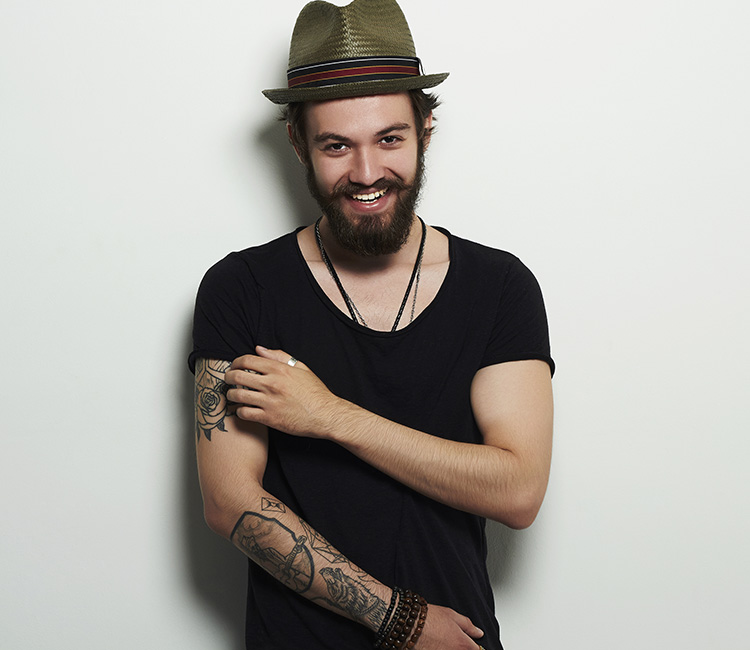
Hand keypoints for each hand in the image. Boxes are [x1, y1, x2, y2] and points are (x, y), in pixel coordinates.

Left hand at [225, 346, 342, 437]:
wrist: (325, 415)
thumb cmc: (315, 392)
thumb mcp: (301, 368)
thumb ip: (280, 356)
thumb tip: (259, 349)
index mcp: (279, 369)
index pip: (247, 360)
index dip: (236, 362)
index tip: (234, 366)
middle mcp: (271, 384)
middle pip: (237, 376)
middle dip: (228, 377)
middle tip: (228, 380)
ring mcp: (269, 401)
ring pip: (237, 395)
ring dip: (231, 394)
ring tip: (233, 395)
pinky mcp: (269, 418)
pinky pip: (244, 413)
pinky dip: (239, 411)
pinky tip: (243, 410)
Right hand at [416, 604, 484, 648]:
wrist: (410, 624)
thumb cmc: (430, 618)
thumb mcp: (452, 615)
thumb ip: (468, 626)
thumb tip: (478, 633)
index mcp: (463, 644)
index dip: (474, 646)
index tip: (471, 643)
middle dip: (461, 647)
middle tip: (452, 639)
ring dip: (450, 648)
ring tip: (442, 640)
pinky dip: (440, 649)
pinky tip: (435, 644)